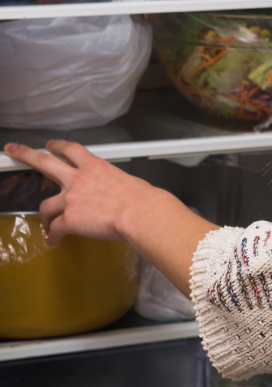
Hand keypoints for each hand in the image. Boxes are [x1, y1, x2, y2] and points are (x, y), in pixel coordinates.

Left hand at [4, 140, 155, 245]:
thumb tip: (113, 194)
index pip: (71, 150)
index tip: (50, 145)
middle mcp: (79, 179)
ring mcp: (71, 199)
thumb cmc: (142, 199)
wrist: (140, 213)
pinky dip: (53, 236)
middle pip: (45, 162)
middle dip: (25, 154)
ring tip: (48, 225)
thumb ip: (111, 184)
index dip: (58, 146)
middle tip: (14, 150)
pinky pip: (54, 229)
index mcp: (96, 167)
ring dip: (46, 217)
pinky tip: (55, 241)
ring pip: (45, 205)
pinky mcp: (69, 219)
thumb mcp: (127, 180)